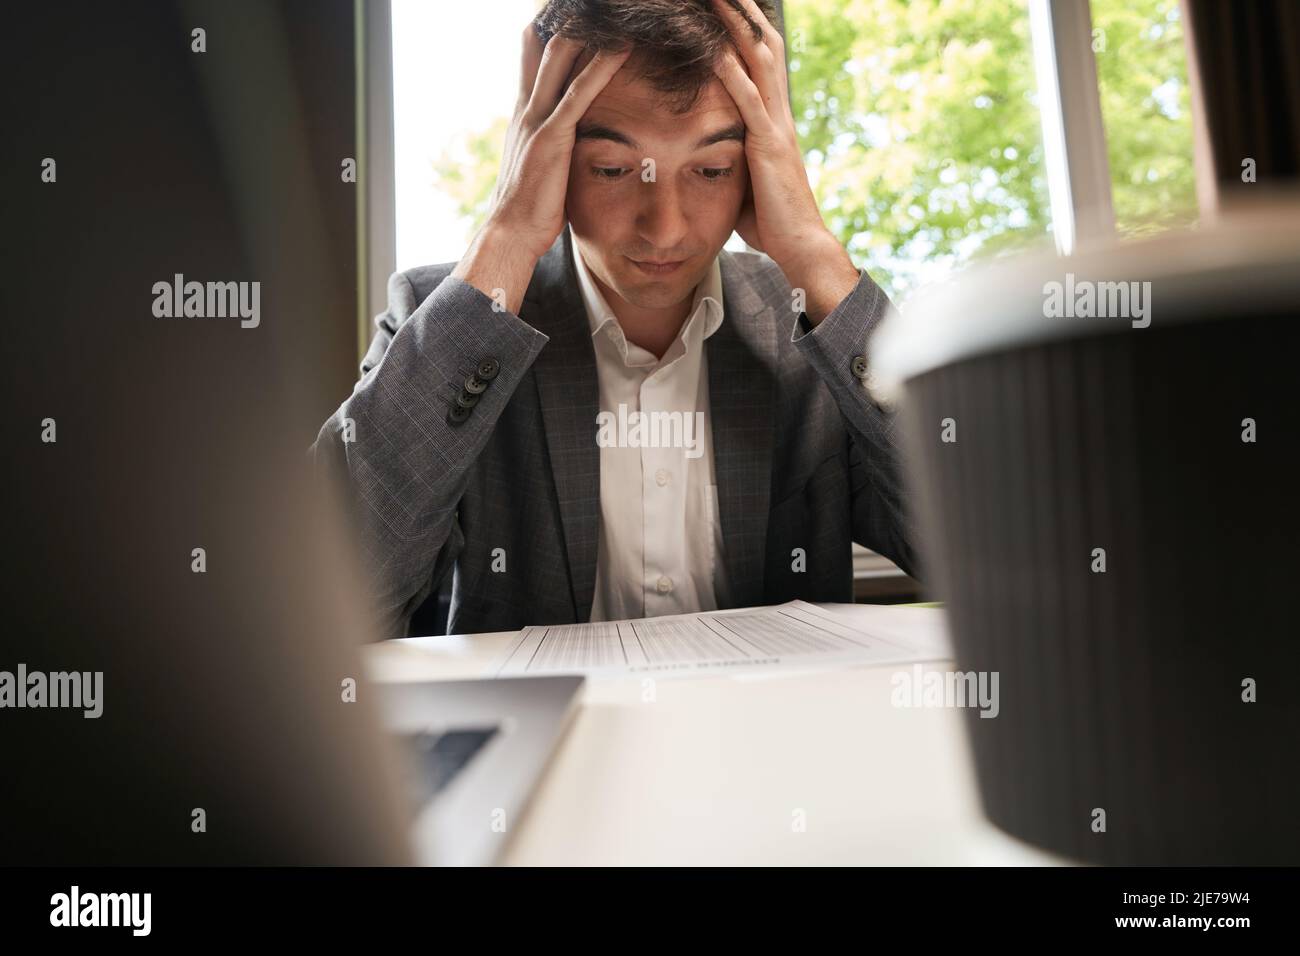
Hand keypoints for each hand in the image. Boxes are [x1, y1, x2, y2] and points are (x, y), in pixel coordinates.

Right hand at [454, 25, 629, 311]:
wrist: (511, 232)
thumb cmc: (530, 207)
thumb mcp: (539, 165)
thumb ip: (550, 144)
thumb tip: (565, 140)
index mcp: (523, 114)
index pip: (531, 56)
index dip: (545, 30)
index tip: (563, 11)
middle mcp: (527, 108)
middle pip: (542, 45)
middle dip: (564, 20)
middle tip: (586, 3)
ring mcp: (538, 120)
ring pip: (560, 58)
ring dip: (586, 32)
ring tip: (612, 14)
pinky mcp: (553, 137)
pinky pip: (579, 92)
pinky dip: (602, 67)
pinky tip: (622, 48)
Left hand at [710, 0, 858, 322]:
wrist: (801, 245)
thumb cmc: (771, 219)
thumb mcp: (745, 177)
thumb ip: (732, 154)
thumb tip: (708, 149)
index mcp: (773, 117)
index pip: (762, 56)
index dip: (746, 25)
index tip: (726, 1)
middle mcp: (779, 112)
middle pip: (763, 43)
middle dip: (742, 10)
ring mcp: (776, 126)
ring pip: (758, 59)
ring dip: (736, 25)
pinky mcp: (769, 145)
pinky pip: (748, 99)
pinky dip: (730, 70)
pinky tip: (713, 47)